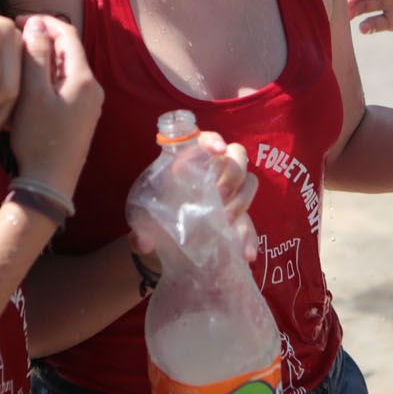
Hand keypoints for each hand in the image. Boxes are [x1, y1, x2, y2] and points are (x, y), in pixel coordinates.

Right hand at [9, 16, 102, 193]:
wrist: (50, 182)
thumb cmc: (39, 138)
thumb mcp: (32, 93)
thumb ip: (36, 56)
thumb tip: (37, 24)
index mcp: (84, 78)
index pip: (67, 34)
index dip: (42, 22)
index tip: (16, 21)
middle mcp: (93, 88)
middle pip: (67, 52)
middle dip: (40, 42)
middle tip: (12, 42)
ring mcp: (89, 105)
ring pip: (63, 71)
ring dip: (40, 63)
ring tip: (14, 64)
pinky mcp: (81, 118)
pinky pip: (63, 89)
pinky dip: (45, 82)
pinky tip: (25, 90)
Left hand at [127, 131, 259, 269]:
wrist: (166, 244)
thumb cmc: (156, 220)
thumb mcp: (145, 223)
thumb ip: (141, 232)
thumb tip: (143, 242)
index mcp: (189, 163)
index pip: (204, 140)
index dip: (213, 140)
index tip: (218, 150)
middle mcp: (214, 173)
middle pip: (236, 156)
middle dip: (232, 172)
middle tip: (220, 194)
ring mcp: (230, 194)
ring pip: (249, 182)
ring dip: (242, 199)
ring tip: (227, 220)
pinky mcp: (238, 217)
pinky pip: (251, 223)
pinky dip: (250, 237)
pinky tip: (247, 253)